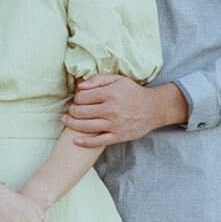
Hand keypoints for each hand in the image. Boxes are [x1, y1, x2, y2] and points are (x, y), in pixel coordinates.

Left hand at [65, 76, 187, 147]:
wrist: (153, 109)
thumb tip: (80, 86)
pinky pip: (98, 141)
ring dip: (72, 124)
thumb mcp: (118, 79)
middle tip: (70, 110)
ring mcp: (114, 124)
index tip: (77, 99)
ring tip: (66, 121)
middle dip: (72, 111)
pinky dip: (85, 142)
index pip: (82, 97)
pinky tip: (76, 140)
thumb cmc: (133, 92)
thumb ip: (98, 80)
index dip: (76, 98)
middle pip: (81, 112)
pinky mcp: (118, 136)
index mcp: (110, 93)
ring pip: (86, 126)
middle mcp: (111, 109)